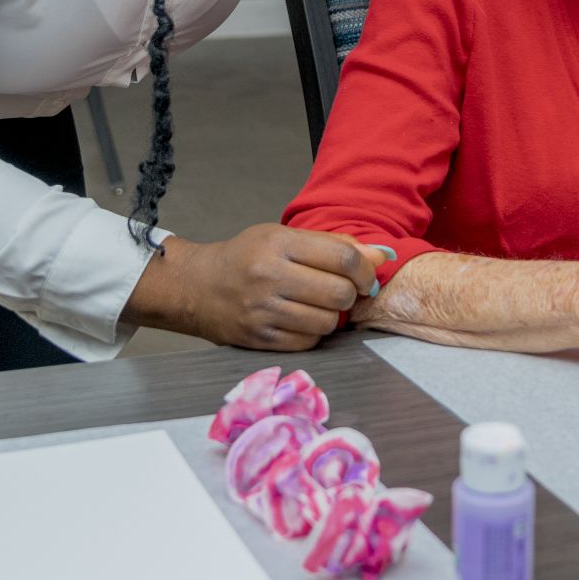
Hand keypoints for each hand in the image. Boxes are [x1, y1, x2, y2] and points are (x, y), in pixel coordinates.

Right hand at [124, 224, 379, 349]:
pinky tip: (302, 320)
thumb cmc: (246, 257)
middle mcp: (269, 277)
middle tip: (341, 291)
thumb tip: (382, 255)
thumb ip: (333, 245)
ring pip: (328, 322)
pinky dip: (313, 333)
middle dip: (350, 294)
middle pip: (340, 293)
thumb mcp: (284, 237)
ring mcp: (263, 311)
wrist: (196, 287)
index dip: (365, 270)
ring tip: (319, 305)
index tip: (363, 275)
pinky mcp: (259, 338)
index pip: (343, 258)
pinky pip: (308, 342)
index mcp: (278, 244)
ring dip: (333, 316)